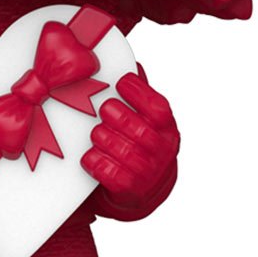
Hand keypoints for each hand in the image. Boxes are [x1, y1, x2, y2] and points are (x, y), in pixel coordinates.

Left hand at [82, 71, 178, 219]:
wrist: (144, 189)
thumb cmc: (140, 145)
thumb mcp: (146, 120)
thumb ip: (140, 97)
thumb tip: (134, 66)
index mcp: (166, 129)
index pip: (158, 109)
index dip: (139, 93)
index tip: (121, 83)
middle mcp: (162, 151)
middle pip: (138, 130)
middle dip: (116, 117)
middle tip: (104, 110)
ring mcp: (147, 172)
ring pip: (122, 152)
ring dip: (103, 139)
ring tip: (96, 134)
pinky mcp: (130, 190)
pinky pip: (110, 173)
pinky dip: (96, 163)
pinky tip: (91, 156)